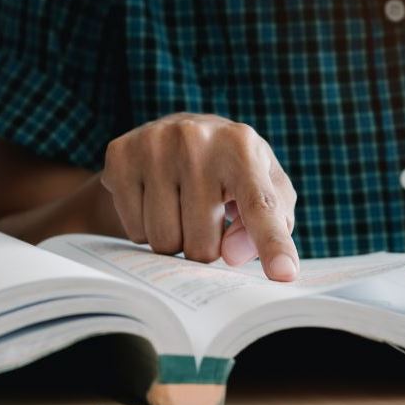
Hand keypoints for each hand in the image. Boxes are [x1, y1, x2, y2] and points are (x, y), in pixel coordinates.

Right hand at [99, 113, 298, 280]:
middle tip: (205, 217)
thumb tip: (232, 255)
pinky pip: (133, 231)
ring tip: (180, 207)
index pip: (261, 206)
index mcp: (242, 147)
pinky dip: (145, 228)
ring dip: (174, 239)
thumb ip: (270, 224)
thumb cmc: (233, 169)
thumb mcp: (266, 187)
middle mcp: (196, 140)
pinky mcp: (121, 156)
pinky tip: (154, 199)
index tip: (283, 273)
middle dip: (204, 247)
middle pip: (202, 246)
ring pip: (164, 242)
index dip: (272, 244)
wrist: (181, 130)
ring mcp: (154, 145)